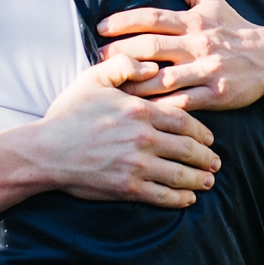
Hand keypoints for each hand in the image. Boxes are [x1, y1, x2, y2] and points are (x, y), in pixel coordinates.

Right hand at [34, 57, 221, 208]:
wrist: (47, 151)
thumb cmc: (70, 113)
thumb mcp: (95, 78)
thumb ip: (126, 64)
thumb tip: (153, 65)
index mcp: (140, 110)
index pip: (182, 120)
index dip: (201, 130)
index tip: (210, 137)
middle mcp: (143, 138)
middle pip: (187, 148)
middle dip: (206, 157)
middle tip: (216, 162)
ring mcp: (137, 165)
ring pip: (179, 174)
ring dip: (198, 179)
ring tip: (208, 181)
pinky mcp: (127, 188)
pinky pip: (162, 196)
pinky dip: (179, 199)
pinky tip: (188, 199)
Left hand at [97, 0, 263, 110]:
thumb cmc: (234, 25)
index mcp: (194, 21)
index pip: (153, 18)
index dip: (125, 21)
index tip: (102, 28)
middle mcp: (198, 44)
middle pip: (153, 47)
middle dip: (122, 53)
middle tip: (98, 59)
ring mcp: (207, 70)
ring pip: (164, 78)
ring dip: (136, 84)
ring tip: (112, 87)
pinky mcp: (216, 94)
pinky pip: (183, 102)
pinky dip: (162, 107)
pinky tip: (142, 111)